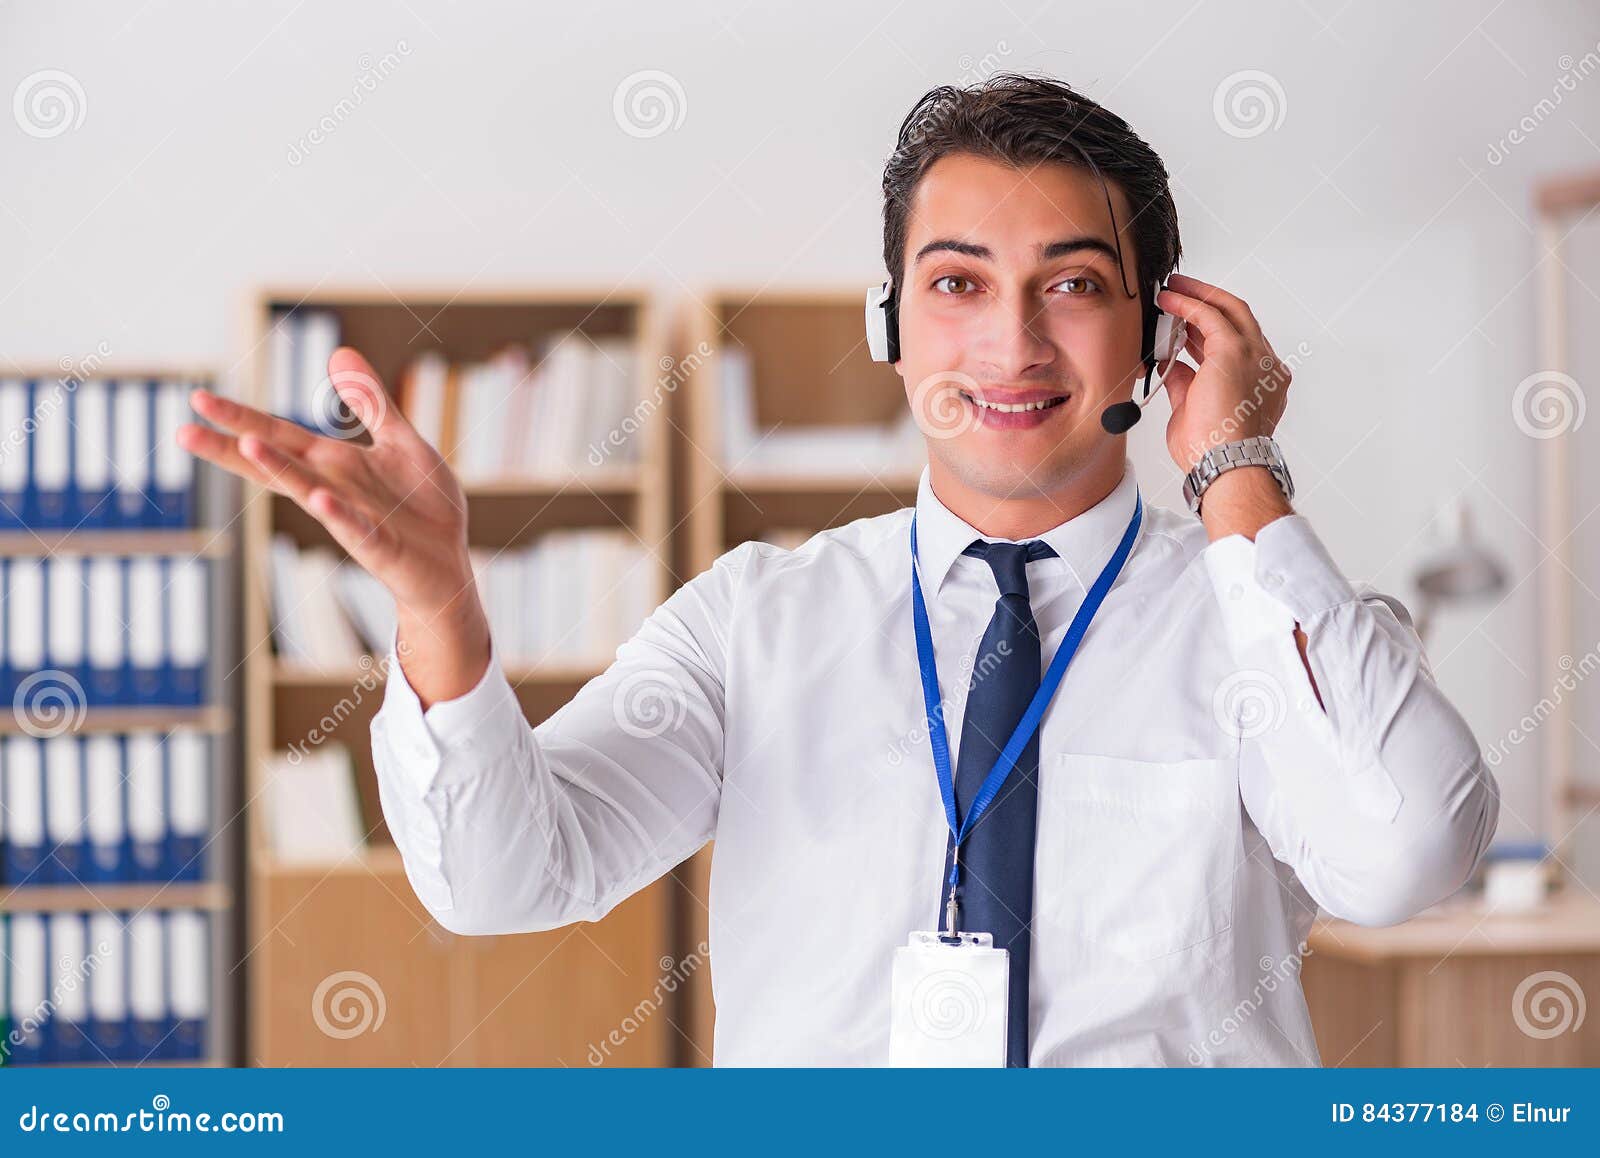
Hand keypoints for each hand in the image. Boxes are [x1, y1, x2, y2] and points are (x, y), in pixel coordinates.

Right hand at [177, 347, 479, 628]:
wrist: (450, 563)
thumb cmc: (422, 506)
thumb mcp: (400, 441)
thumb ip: (370, 402)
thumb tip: (339, 352)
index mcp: (335, 462)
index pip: (279, 434)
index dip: (240, 418)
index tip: (198, 399)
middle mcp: (333, 487)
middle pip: (276, 462)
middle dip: (233, 446)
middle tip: (184, 431)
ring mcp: (352, 517)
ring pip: (308, 491)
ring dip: (278, 470)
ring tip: (246, 446)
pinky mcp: (379, 545)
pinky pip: (355, 527)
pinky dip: (338, 514)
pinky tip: (319, 499)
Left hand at [1153, 273, 1291, 473]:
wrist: (1225, 464)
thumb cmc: (1213, 452)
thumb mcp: (1193, 412)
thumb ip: (1186, 384)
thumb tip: (1172, 366)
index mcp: (1261, 383)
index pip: (1238, 345)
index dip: (1209, 331)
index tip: (1188, 324)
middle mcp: (1265, 365)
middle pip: (1239, 319)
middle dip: (1208, 301)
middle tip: (1181, 291)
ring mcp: (1254, 356)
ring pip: (1228, 310)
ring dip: (1198, 296)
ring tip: (1172, 289)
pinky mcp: (1234, 350)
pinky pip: (1209, 315)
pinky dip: (1188, 304)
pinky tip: (1169, 299)